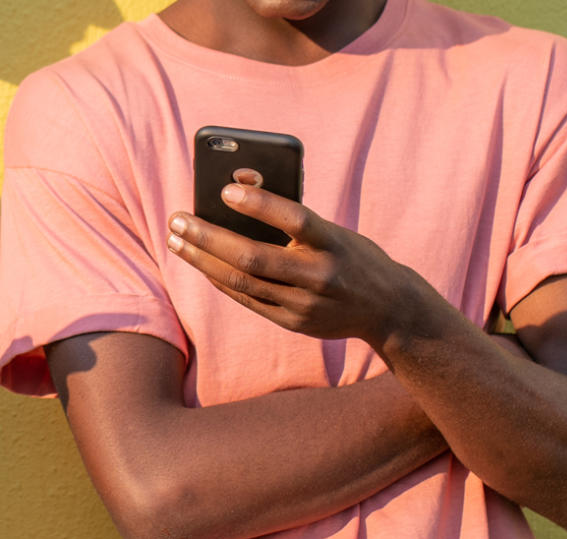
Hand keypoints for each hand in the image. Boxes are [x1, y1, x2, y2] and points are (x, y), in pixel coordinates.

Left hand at [167, 181, 427, 346]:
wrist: (389, 310)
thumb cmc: (354, 257)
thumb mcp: (335, 231)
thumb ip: (293, 214)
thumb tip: (239, 186)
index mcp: (334, 243)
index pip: (295, 219)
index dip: (260, 203)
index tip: (225, 189)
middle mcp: (320, 276)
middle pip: (254, 257)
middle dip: (208, 238)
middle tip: (177, 220)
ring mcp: (305, 305)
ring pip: (242, 282)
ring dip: (204, 260)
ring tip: (178, 241)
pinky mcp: (295, 323)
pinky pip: (248, 300)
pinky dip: (222, 280)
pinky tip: (203, 264)